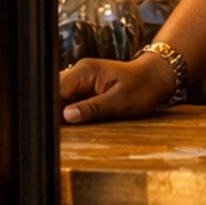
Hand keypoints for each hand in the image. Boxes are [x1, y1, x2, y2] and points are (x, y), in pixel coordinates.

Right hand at [60, 50, 176, 124]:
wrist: (155, 78)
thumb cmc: (142, 87)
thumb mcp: (119, 102)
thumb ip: (92, 108)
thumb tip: (67, 116)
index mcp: (85, 71)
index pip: (56, 89)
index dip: (51, 108)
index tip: (50, 127)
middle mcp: (79, 73)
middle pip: (55, 94)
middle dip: (54, 113)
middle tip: (56, 133)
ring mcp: (81, 81)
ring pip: (60, 100)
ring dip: (61, 115)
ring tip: (65, 131)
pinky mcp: (85, 90)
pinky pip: (71, 102)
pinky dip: (71, 114)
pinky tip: (74, 126)